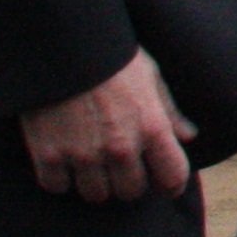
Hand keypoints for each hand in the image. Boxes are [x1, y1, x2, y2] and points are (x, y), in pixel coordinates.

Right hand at [21, 49, 195, 202]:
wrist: (61, 42)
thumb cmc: (112, 56)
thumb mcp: (150, 75)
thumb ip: (169, 111)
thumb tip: (188, 136)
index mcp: (151, 127)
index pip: (172, 176)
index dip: (171, 184)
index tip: (166, 186)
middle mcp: (120, 147)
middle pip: (130, 191)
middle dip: (130, 182)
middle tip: (123, 168)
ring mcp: (83, 154)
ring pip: (96, 195)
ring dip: (96, 183)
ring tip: (93, 164)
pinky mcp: (48, 155)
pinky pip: (57, 187)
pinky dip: (60, 179)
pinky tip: (63, 162)